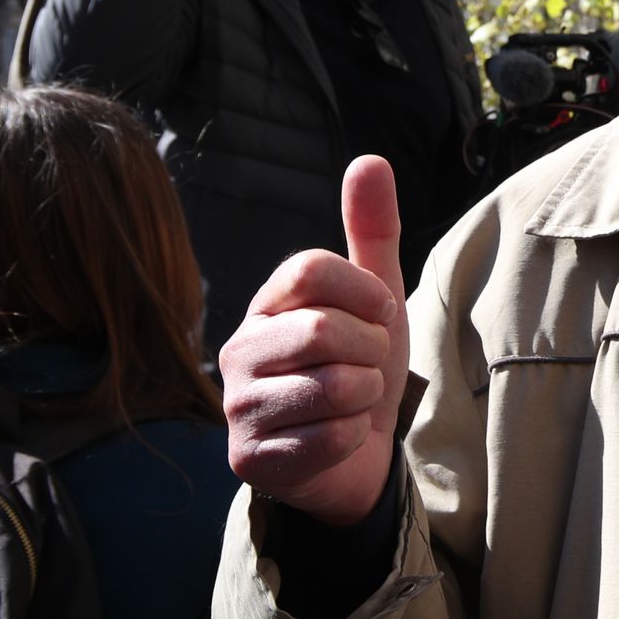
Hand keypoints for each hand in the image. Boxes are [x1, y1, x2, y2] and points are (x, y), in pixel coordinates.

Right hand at [222, 157, 410, 524]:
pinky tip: (339, 439)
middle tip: (369, 367)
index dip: (367, 293)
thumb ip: (372, 231)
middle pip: (324, 329)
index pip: (312, 269)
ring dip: (367, 397)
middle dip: (372, 351)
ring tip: (354, 403)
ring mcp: (238, 407)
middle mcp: (240, 350)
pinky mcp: (251, 460)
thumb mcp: (376, 297)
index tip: (380, 314)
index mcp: (267, 304)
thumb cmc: (361, 367)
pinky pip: (331, 438)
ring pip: (333, 386)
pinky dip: (355, 438)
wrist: (357, 458)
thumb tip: (370, 158)